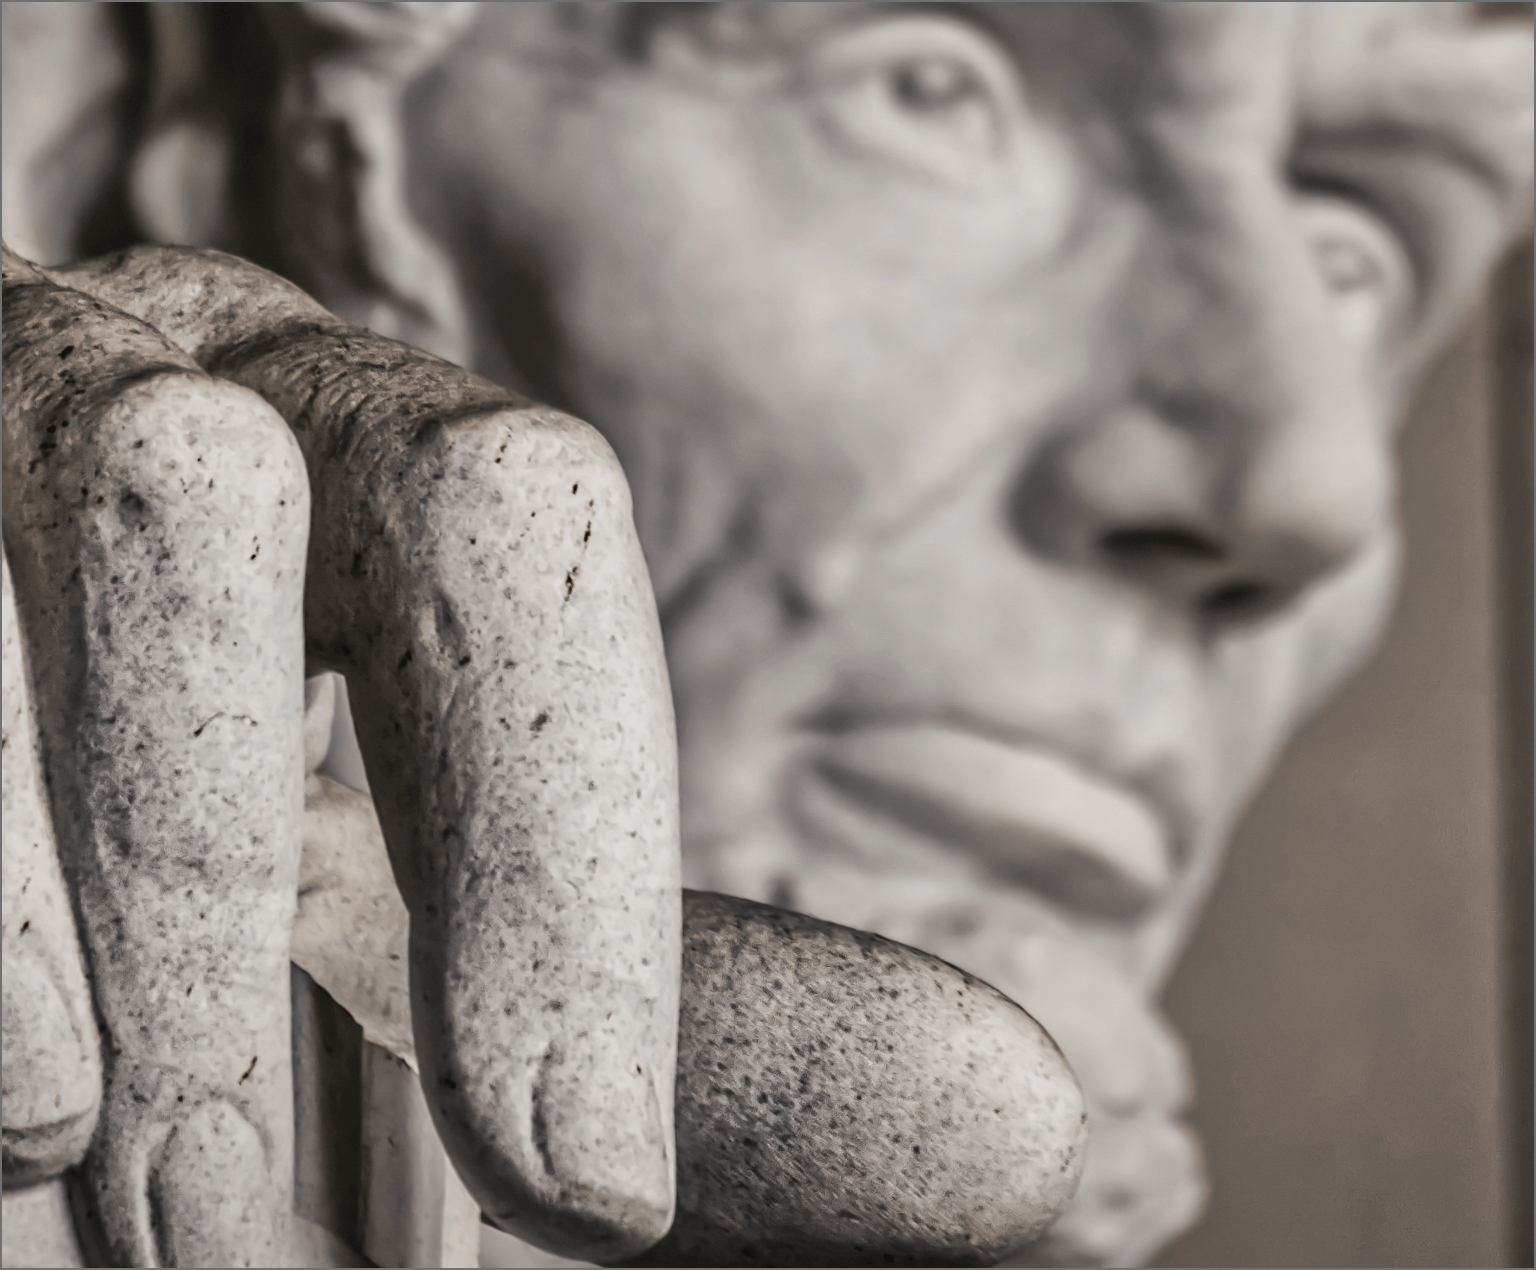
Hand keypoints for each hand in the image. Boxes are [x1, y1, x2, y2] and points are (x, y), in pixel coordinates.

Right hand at [1, 243, 680, 1265]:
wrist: (43, 937)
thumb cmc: (276, 936)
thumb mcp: (497, 976)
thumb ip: (721, 1043)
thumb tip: (1029, 1135)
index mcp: (387, 465)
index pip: (514, 535)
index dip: (553, 855)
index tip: (581, 1186)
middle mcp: (187, 391)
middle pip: (219, 487)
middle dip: (222, 872)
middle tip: (229, 1235)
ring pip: (64, 518)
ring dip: (104, 904)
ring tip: (130, 1184)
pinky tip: (14, 1100)